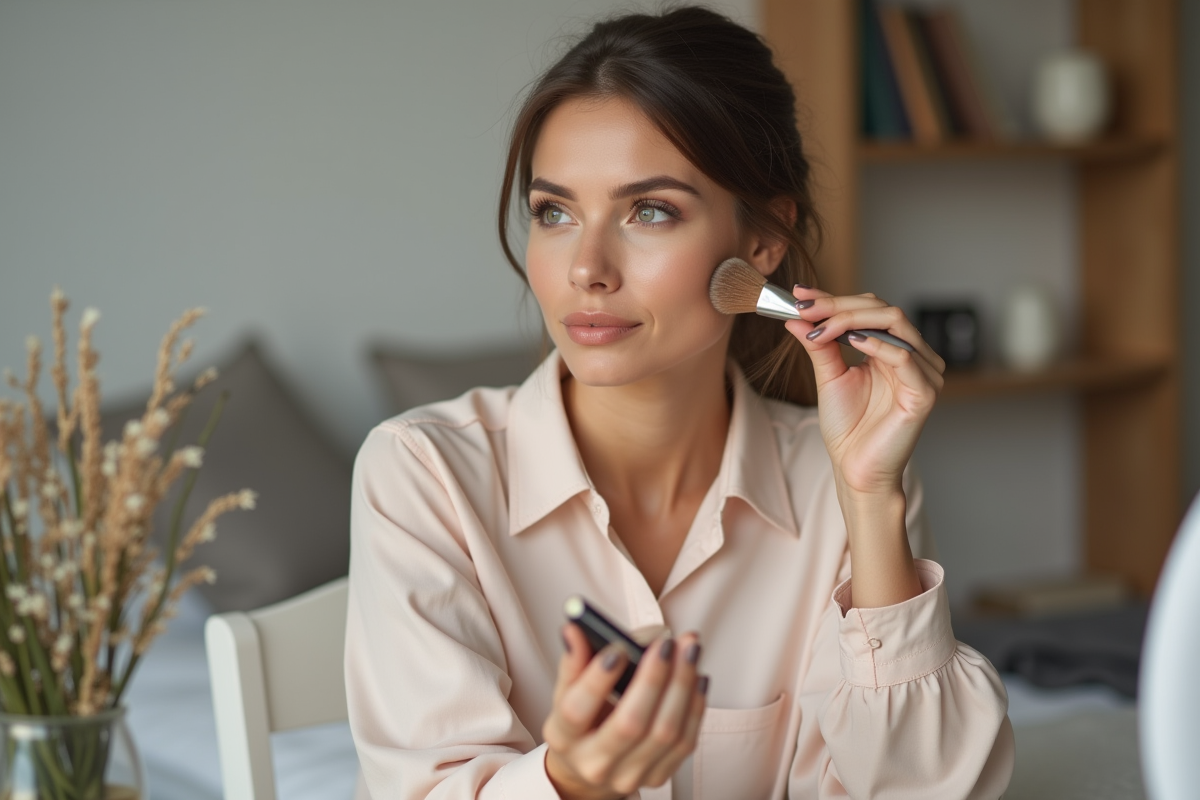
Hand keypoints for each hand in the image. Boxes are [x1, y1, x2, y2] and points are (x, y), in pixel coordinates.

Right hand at [542, 624, 706, 799]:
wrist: (590, 767)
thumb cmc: (581, 722)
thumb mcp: (567, 692)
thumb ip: (574, 661)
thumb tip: (575, 629)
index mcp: (565, 739)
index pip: (577, 711)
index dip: (597, 679)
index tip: (618, 648)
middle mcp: (595, 763)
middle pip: (630, 724)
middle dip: (653, 678)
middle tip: (667, 643)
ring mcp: (628, 775)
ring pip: (665, 732)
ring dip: (682, 685)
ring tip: (689, 651)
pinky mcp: (657, 777)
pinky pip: (684, 743)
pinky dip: (694, 705)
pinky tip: (697, 677)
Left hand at [786, 288, 945, 496]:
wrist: (855, 469)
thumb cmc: (848, 428)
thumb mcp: (829, 376)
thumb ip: (819, 343)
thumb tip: (797, 315)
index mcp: (894, 349)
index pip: (870, 309)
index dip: (834, 298)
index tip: (800, 294)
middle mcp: (915, 356)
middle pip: (883, 309)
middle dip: (840, 306)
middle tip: (806, 309)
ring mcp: (924, 373)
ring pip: (894, 323)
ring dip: (852, 320)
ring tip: (821, 327)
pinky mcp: (924, 392)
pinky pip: (904, 356)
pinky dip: (875, 344)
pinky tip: (849, 343)